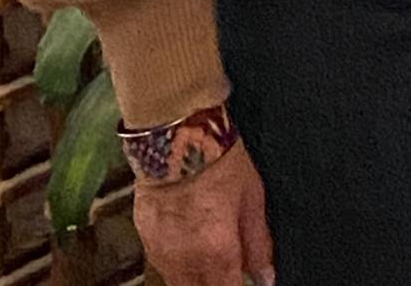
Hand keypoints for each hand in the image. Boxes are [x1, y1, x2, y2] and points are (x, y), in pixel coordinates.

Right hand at [133, 137, 273, 285]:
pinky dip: (177, 265)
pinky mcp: (144, 242)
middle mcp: (187, 262)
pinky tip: (188, 246)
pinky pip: (163, 267)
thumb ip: (258, 243)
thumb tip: (266, 278)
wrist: (176, 139)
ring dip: (196, 280)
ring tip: (209, 257)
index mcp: (218, 253)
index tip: (244, 280)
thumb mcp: (251, 199)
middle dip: (216, 285)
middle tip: (227, 270)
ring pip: (179, 285)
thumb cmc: (222, 164)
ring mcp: (161, 255)